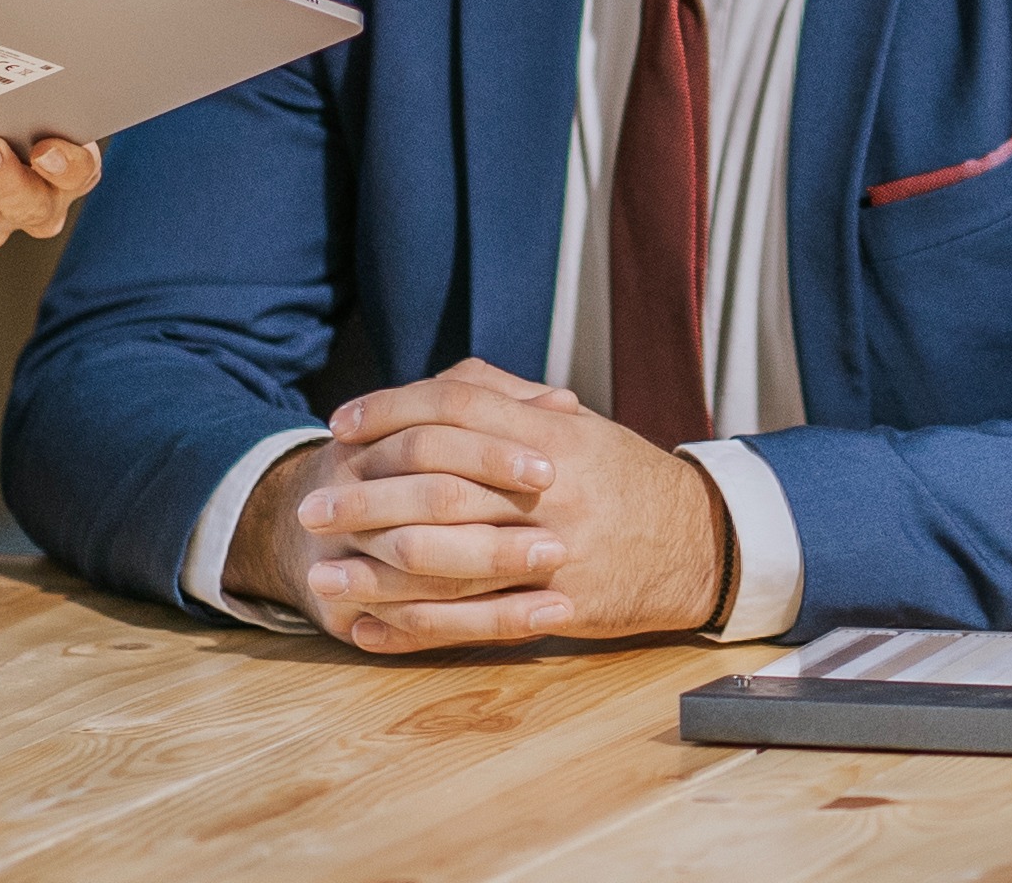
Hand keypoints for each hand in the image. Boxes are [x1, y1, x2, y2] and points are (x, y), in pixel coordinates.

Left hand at [224, 359, 728, 650]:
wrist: (701, 544)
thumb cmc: (624, 479)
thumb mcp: (577, 427)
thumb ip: (511, 400)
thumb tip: (443, 380)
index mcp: (551, 435)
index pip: (455, 408)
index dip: (392, 410)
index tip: (341, 425)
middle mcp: (549, 491)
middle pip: (438, 487)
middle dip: (365, 500)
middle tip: (311, 508)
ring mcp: (554, 553)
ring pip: (447, 564)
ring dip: (374, 574)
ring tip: (321, 578)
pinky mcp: (558, 607)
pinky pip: (472, 624)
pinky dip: (414, 631)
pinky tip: (369, 631)